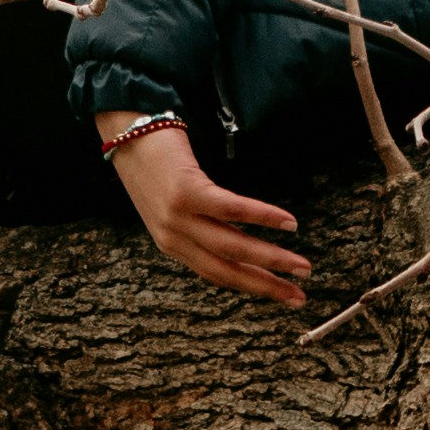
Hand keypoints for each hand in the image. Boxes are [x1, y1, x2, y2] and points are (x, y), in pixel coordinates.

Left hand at [103, 117, 309, 306]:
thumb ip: (199, 226)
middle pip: (228, 270)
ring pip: (232, 247)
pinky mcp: (186, 191)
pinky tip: (288, 223)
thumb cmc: (154, 166)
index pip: (218, 275)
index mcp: (173, 244)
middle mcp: (174, 237)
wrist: (127, 133)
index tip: (283, 296)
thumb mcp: (173, 206)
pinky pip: (232, 209)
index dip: (253, 288)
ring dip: (272, 260)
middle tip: (300, 296)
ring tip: (301, 265)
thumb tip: (240, 240)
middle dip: (268, 285)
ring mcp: (179, 216)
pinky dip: (263, 217)